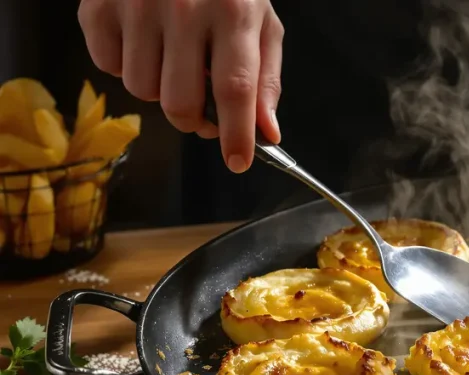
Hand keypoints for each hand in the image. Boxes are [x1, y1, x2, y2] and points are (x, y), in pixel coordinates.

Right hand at [78, 0, 283, 172]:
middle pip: (180, 103)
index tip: (238, 161)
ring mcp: (135, 6)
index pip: (235, 90)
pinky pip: (109, 68)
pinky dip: (127, 64)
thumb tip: (267, 131)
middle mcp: (183, 9)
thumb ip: (265, 78)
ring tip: (173, 56)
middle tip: (203, 110)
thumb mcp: (259, 19)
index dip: (236, 134)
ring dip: (160, 88)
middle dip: (193, 120)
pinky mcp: (97, 6)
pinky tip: (143, 38)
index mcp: (232, 12)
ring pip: (143, 91)